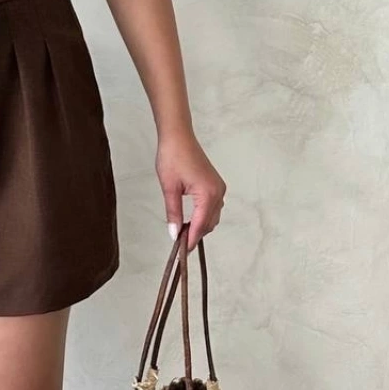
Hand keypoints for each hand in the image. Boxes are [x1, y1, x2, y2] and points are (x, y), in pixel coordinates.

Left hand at [155, 129, 225, 248]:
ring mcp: (219, 188)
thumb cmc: (173, 157)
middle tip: (179, 243)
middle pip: (209, 223)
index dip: (191, 241)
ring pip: (212, 216)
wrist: (178, 136)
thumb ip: (174, 213)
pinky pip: (213, 207)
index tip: (182, 252)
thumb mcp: (169, 188)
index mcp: (208, 194)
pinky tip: (190, 218)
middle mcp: (218, 192)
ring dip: (200, 226)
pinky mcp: (215, 184)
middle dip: (196, 235)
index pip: (201, 225)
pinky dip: (203, 216)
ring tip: (182, 231)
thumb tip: (175, 234)